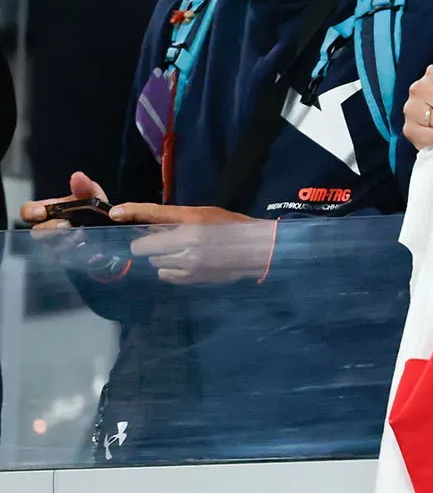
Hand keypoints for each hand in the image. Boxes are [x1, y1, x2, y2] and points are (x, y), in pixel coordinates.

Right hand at [21, 170, 109, 257]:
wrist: (108, 226)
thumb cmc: (92, 208)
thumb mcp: (92, 195)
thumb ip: (85, 187)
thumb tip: (78, 176)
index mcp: (49, 210)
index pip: (28, 212)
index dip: (30, 212)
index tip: (41, 213)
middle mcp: (48, 227)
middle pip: (38, 232)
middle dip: (52, 229)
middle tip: (68, 226)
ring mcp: (55, 243)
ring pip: (50, 247)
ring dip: (64, 242)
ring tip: (81, 237)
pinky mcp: (65, 257)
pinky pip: (63, 259)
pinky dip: (73, 253)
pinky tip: (84, 247)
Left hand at [112, 204, 273, 284]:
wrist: (256, 250)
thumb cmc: (228, 225)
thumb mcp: (199, 213)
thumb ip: (164, 216)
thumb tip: (126, 217)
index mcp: (190, 225)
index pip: (149, 224)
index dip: (133, 217)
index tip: (117, 215)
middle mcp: (187, 245)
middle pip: (145, 248)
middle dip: (151, 244)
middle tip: (167, 239)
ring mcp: (189, 265)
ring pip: (155, 263)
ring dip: (161, 257)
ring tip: (180, 251)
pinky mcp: (193, 279)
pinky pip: (166, 275)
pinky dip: (171, 269)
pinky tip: (186, 263)